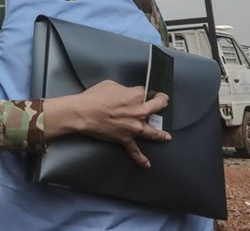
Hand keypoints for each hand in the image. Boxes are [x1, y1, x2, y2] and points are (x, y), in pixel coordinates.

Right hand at [45, 80, 170, 167]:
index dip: (142, 91)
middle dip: (161, 103)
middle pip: (156, 107)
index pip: (144, 91)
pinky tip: (146, 164)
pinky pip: (135, 151)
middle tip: (163, 102)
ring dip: (161, 134)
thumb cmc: (93, 98)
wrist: (82, 113)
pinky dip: (140, 159)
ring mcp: (134, 128)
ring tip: (166, 136)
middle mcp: (139, 112)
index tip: (141, 92)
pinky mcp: (125, 139)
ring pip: (153, 132)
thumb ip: (123, 89)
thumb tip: (126, 95)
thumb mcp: (110, 85)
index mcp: (136, 96)